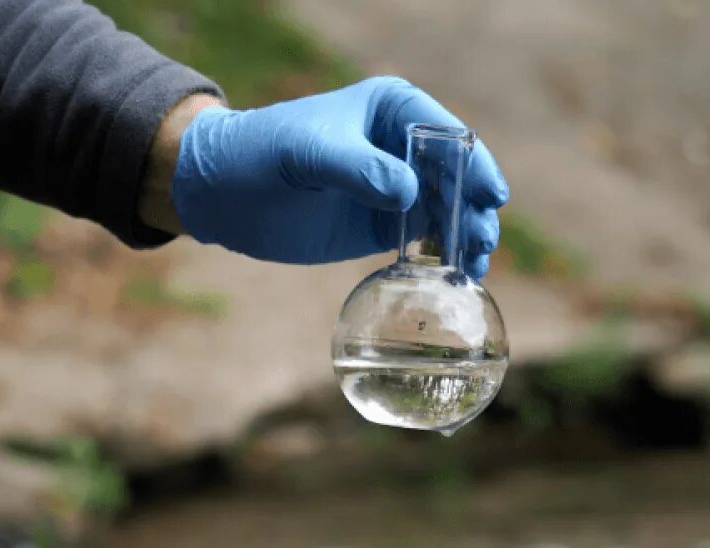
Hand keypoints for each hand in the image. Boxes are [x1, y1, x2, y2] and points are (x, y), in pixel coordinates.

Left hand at [167, 77, 508, 279]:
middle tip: (482, 239)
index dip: (473, 163)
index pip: (447, 134)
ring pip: (449, 210)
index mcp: (390, 109)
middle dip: (476, 206)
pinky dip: (446, 257)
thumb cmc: (259, 153)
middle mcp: (402, 147)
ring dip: (468, 235)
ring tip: (477, 264)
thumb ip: (358, 168)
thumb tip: (410, 192)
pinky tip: (461, 276)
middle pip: (458, 176)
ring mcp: (396, 188)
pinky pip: (426, 240)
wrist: (221, 193)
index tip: (488, 195)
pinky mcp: (383, 226)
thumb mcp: (306, 154)